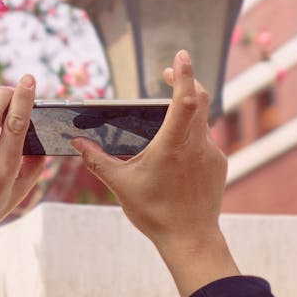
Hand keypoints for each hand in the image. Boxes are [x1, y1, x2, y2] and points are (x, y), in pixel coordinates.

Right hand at [72, 50, 239, 296]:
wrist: (191, 240)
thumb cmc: (155, 213)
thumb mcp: (121, 184)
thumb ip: (97, 161)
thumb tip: (77, 143)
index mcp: (173, 145)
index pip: (184, 100)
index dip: (183, 75)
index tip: (180, 56)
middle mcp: (197, 145)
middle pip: (199, 100)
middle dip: (185, 82)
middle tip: (168, 74)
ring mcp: (211, 154)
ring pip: (202, 121)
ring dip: (187, 112)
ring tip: (165, 121)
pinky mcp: (219, 164)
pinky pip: (205, 140)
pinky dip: (192, 135)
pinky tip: (176, 153)